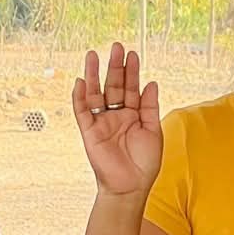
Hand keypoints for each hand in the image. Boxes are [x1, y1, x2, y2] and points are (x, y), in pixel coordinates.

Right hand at [72, 44, 161, 197]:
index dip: (132, 71)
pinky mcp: (89, 132)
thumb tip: (151, 83)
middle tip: (116, 47)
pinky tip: (81, 81)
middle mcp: (116, 116)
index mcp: (133, 115)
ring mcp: (101, 123)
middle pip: (113, 86)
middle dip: (114, 67)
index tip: (133, 54)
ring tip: (93, 55)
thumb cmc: (145, 163)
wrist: (130, 187)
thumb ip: (150, 106)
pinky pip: (82, 112)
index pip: (131, 88)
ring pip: (95, 94)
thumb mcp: (153, 131)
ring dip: (94, 75)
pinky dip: (80, 97)